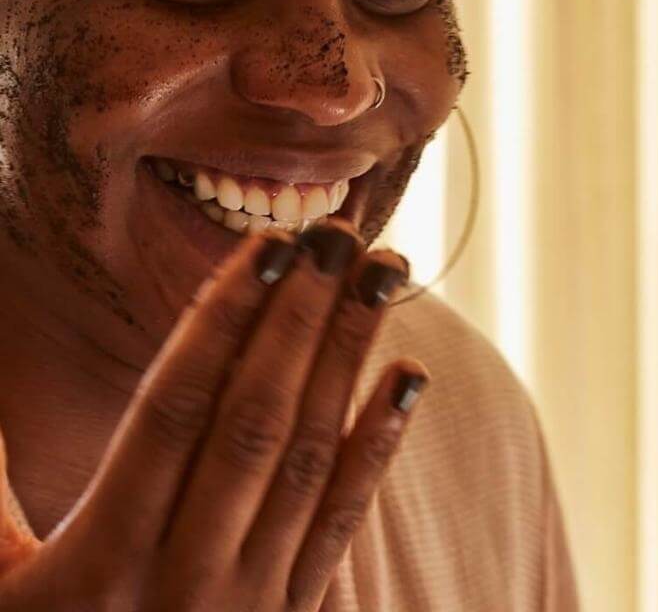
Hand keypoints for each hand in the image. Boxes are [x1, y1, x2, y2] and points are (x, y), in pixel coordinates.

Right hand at [0, 220, 426, 610]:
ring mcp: (251, 598)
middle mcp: (184, 574)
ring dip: (350, 355)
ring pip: (310, 453)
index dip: (225, 320)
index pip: (175, 408)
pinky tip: (409, 375)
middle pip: (255, 418)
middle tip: (337, 231)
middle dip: (300, 316)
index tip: (268, 243)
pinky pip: (345, 520)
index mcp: (99, 559)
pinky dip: (382, 443)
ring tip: (382, 274)